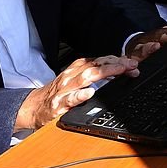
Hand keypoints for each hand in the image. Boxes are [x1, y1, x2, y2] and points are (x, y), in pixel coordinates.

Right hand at [15, 55, 138, 130]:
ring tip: (120, 71)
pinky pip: (70, 99)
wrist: (33, 108)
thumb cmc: (58, 93)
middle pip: (96, 65)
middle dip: (116, 64)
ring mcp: (65, 89)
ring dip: (104, 73)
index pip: (100, 60)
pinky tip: (90, 93)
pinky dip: (80, 95)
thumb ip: (95, 74)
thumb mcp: (76, 79)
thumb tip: (121, 70)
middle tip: (133, 65)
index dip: (118, 60)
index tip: (133, 62)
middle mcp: (72, 76)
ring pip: (85, 77)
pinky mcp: (58, 105)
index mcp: (77, 69)